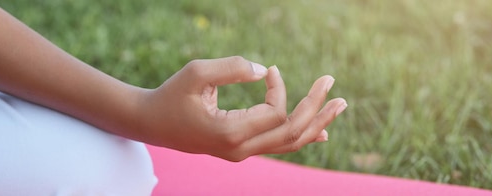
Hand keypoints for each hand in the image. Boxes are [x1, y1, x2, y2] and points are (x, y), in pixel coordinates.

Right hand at [138, 56, 346, 160]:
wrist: (152, 123)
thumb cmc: (172, 95)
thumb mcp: (196, 73)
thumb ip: (232, 68)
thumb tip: (265, 72)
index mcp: (230, 134)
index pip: (275, 113)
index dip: (280, 89)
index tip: (271, 70)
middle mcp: (240, 150)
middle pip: (292, 132)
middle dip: (316, 107)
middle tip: (331, 81)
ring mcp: (242, 154)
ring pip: (290, 143)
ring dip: (317, 123)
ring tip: (340, 105)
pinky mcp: (242, 150)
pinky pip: (279, 146)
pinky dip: (302, 137)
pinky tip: (322, 133)